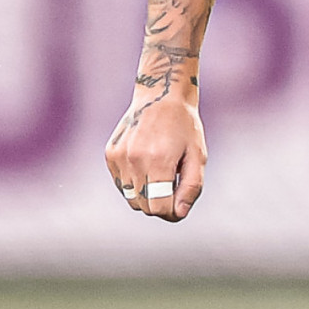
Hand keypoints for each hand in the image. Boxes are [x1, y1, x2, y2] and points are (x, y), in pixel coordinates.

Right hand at [105, 89, 206, 222]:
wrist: (161, 94)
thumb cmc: (185, 126)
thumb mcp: (198, 155)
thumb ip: (191, 187)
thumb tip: (179, 214)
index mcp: (158, 160)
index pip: (158, 207)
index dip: (171, 213)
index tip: (180, 206)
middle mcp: (134, 159)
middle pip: (144, 206)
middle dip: (160, 205)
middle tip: (173, 187)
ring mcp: (119, 157)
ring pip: (131, 198)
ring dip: (147, 195)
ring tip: (160, 174)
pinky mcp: (110, 154)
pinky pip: (122, 184)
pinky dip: (135, 183)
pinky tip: (147, 165)